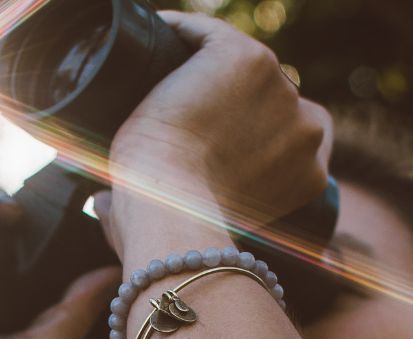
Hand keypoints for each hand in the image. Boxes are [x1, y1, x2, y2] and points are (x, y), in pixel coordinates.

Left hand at [106, 10, 332, 248]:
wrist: (170, 207)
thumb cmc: (173, 231)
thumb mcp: (193, 232)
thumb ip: (167, 215)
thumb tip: (102, 205)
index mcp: (311, 176)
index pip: (289, 138)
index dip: (252, 134)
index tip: (210, 137)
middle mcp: (307, 128)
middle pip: (268, 99)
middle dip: (234, 103)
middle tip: (183, 110)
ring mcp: (280, 90)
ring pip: (239, 66)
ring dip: (205, 69)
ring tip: (161, 77)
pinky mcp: (246, 58)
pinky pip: (207, 33)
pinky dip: (178, 32)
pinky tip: (151, 39)